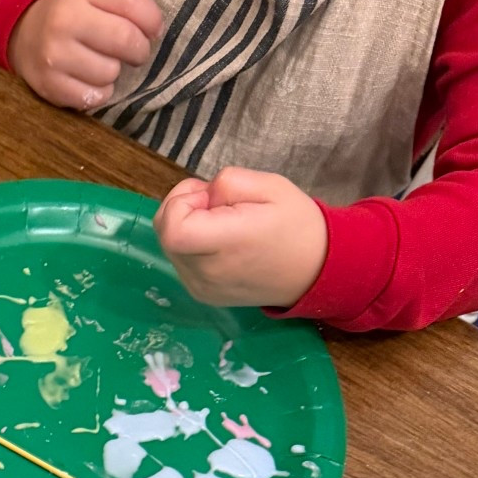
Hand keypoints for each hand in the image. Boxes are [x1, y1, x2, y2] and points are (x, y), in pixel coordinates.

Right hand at [8, 0, 162, 110]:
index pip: (131, 1)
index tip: (152, 30)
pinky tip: (91, 80)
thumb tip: (155, 31)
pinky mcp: (49, 86)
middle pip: (125, 39)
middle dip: (139, 50)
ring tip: (103, 63)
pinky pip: (94, 97)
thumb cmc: (71, 14)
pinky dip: (99, 92)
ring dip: (114, 72)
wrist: (24, 35)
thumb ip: (125, 2)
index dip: (152, 20)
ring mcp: (53, 56)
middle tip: (134, 52)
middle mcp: (63, 21)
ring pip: (110, 73)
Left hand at [154, 168, 326, 308]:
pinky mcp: (201, 294)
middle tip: (216, 203)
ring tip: (221, 222)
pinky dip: (191, 245)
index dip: (180, 201)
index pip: (172, 228)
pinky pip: (180, 261)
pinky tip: (219, 241)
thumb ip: (227, 183)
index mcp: (226, 245)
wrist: (313, 270)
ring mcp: (201, 288)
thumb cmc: (295, 224)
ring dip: (185, 225)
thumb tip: (201, 197)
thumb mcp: (270, 185)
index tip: (208, 195)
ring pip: (169, 246)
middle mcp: (207, 274)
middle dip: (181, 207)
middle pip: (164, 233)